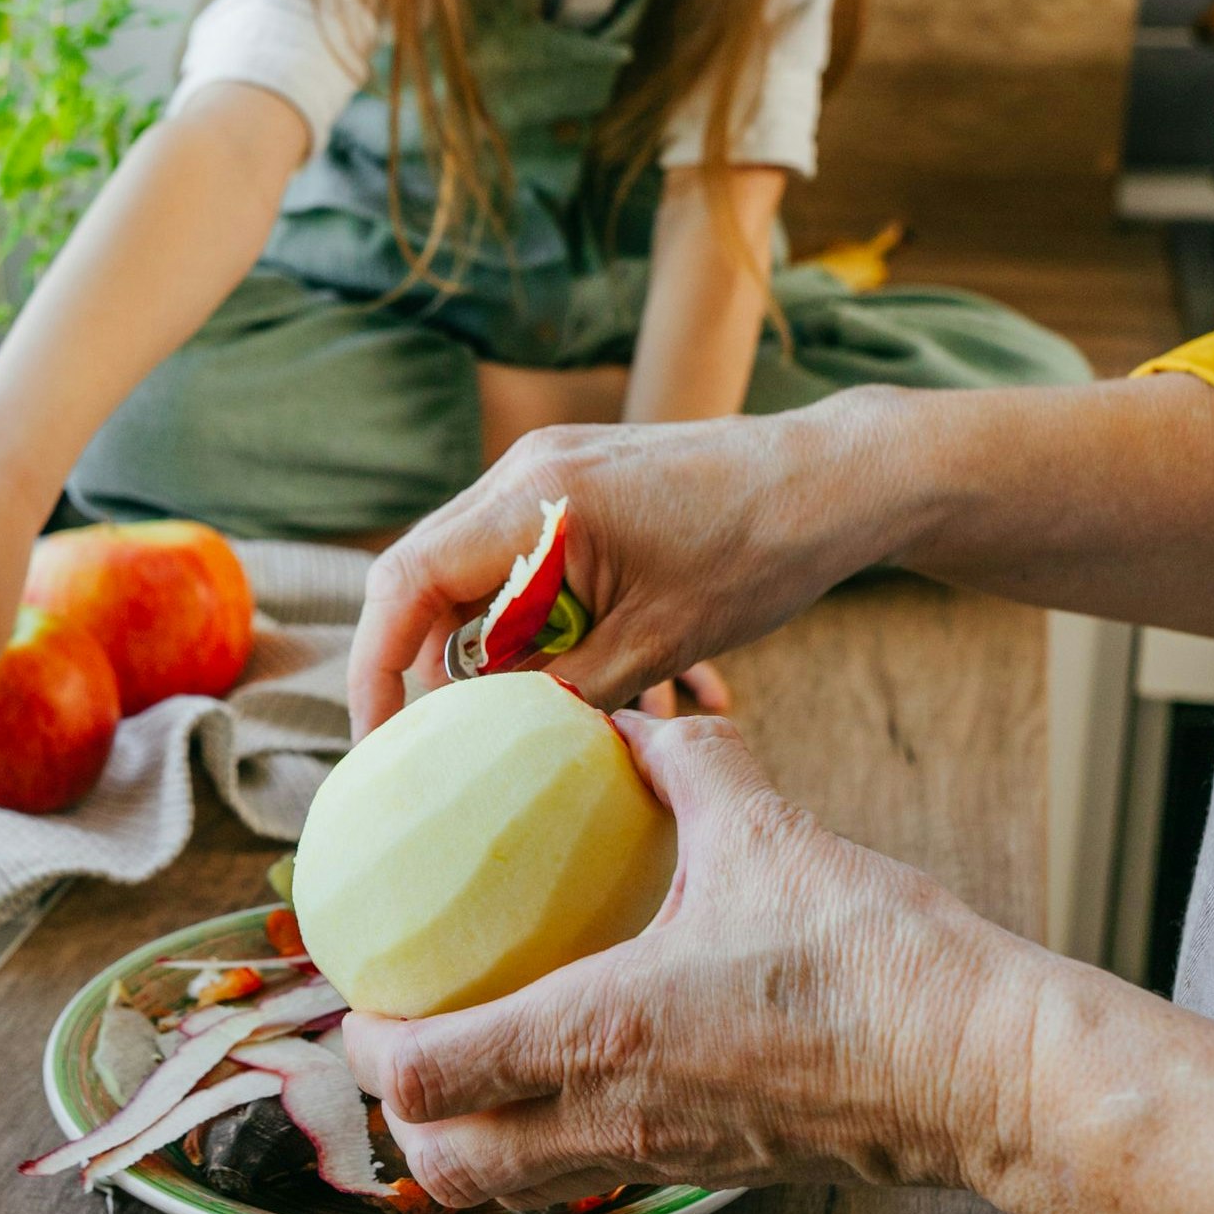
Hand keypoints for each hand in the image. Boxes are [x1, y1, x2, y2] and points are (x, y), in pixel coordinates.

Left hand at [337, 712, 1213, 1213]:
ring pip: (514, 1185)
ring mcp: (663, 1157)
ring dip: (471, 1138)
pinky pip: (595, 1174)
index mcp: (598, 1031)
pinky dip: (556, 1140)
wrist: (985, 1066)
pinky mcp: (713, 1172)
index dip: (369, 1041)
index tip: (360, 989)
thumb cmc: (878, 955)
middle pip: (446, 1158)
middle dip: (402, 1112)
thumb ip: (689, 769)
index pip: (427, 1070)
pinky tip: (583, 1072)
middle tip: (401, 1034)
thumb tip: (647, 716)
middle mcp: (613, 1114)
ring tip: (470, 1066)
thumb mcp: (768, 834)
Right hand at [349, 397, 904, 732]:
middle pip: (420, 574)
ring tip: (500, 715)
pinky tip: (547, 666)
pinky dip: (510, 613)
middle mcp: (526, 471)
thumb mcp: (654, 644)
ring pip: (463, 567)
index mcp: (537, 500)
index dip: (379, 667)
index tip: (383, 741)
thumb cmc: (759, 553)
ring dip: (469, 641)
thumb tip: (491, 744)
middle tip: (430, 745)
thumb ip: (559, 691)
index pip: (407, 583)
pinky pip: (509, 552)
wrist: (834, 480)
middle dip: (415, 662)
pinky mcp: (576, 480)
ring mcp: (548, 468)